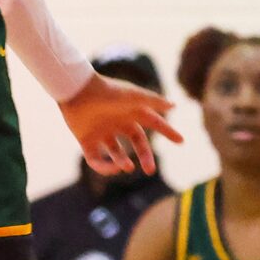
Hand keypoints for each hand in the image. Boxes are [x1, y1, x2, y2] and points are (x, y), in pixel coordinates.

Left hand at [60, 73, 183, 173]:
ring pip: (116, 153)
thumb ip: (154, 101)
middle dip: (145, 156)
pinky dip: (104, 167)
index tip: (181, 141)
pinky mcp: (85, 140)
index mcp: (130, 111)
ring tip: (127, 166)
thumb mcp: (134, 96)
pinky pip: (96, 160)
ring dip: (123, 162)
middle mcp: (117, 122)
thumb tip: (174, 105)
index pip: (153, 123)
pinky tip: (112, 168)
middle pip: (136, 143)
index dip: (167, 131)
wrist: (77, 90)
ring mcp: (101, 132)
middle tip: (150, 170)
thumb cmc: (107, 91)